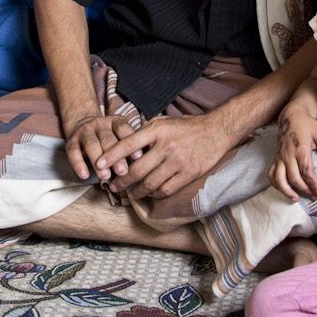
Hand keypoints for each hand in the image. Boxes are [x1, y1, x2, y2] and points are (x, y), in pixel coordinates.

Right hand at [64, 114, 138, 182]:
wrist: (82, 122)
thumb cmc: (109, 136)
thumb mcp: (120, 135)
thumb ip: (131, 146)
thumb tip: (147, 163)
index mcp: (115, 122)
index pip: (124, 130)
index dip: (131, 144)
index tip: (139, 158)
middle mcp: (100, 124)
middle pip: (108, 139)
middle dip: (116, 157)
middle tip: (123, 172)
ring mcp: (85, 131)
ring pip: (91, 145)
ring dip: (98, 161)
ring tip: (105, 176)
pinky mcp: (71, 140)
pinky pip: (73, 152)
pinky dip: (78, 164)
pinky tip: (84, 175)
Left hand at [98, 113, 230, 199]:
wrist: (216, 131)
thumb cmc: (187, 126)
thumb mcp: (164, 122)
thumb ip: (145, 133)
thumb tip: (124, 145)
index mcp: (157, 130)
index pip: (128, 144)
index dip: (112, 156)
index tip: (99, 165)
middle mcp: (166, 145)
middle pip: (137, 169)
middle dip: (122, 181)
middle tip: (113, 187)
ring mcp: (178, 160)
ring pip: (150, 183)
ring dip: (136, 191)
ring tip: (129, 194)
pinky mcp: (188, 173)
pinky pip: (166, 189)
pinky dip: (154, 194)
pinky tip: (149, 194)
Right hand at [269, 102, 316, 199]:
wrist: (290, 116)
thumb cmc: (306, 124)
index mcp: (300, 149)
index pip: (306, 171)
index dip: (313, 183)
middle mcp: (287, 155)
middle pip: (294, 178)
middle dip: (304, 189)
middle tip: (314, 196)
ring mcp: (279, 157)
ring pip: (279, 178)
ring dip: (286, 191)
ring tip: (295, 199)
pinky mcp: (275, 158)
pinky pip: (271, 174)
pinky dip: (275, 184)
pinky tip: (284, 190)